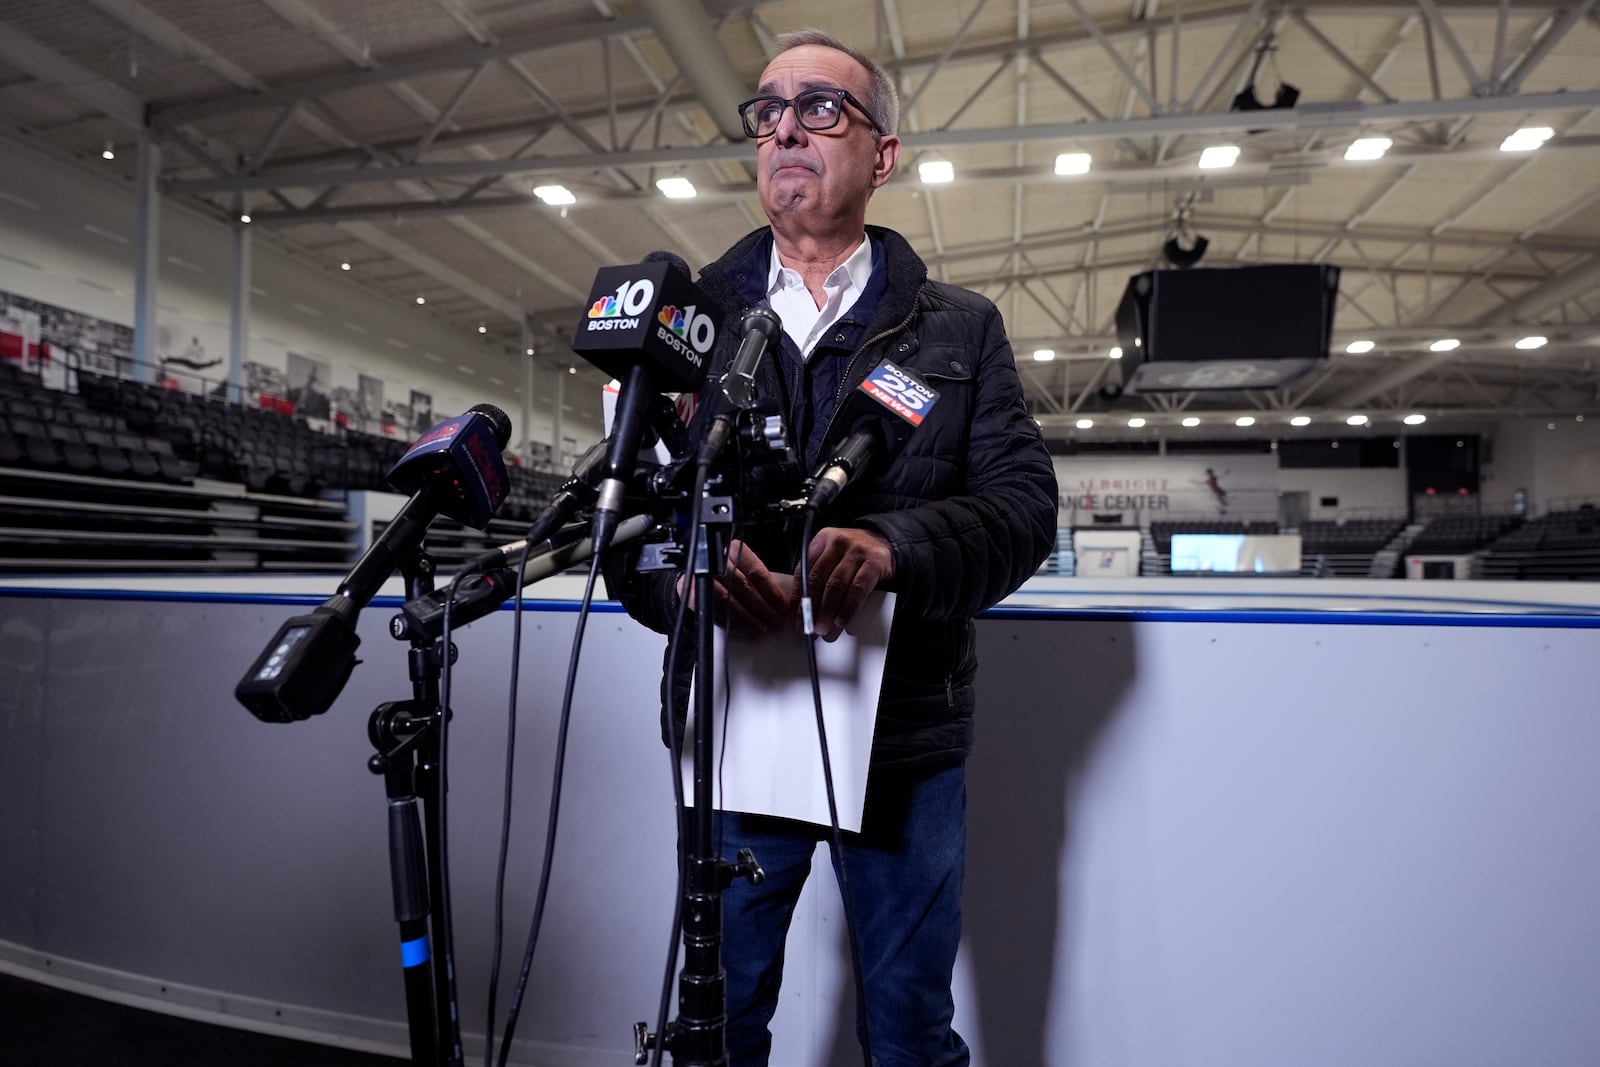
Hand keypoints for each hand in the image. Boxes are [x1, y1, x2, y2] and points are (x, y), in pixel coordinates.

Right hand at [677, 539, 793, 636]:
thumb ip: (761, 579)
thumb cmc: (733, 577)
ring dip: (750, 620)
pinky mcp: (694, 598)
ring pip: (729, 603)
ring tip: (764, 629)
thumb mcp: (750, 571)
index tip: (781, 605)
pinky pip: (718, 615)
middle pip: (743, 587)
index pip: (755, 571)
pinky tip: (748, 631)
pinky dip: (735, 626)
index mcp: (731, 550)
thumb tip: (785, 597)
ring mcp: (701, 580)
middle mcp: (715, 563)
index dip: (771, 591)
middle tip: (775, 621)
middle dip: (762, 608)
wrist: (701, 581)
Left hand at [799, 527, 893, 640]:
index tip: (796, 617)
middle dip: (810, 607)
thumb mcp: (834, 556)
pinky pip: (858, 589)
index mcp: (822, 539)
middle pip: (818, 578)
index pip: (803, 571)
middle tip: (808, 627)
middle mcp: (838, 542)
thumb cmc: (854, 555)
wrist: (887, 544)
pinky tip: (841, 620)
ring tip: (823, 628)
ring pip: (836, 585)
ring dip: (827, 610)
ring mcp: (857, 550)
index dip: (797, 597)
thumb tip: (804, 610)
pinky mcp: (875, 562)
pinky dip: (848, 607)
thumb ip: (819, 575)